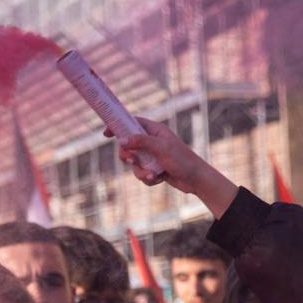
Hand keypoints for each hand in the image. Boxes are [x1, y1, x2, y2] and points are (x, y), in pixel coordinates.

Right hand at [112, 119, 236, 216]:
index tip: (106, 133)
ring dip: (141, 171)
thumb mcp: (160, 148)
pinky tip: (159, 179)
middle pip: (128, 146)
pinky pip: (142, 173)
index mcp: (155, 131)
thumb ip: (140, 141)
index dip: (118, 126)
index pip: (132, 123)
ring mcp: (152, 156)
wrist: (196, 179)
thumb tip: (121, 139)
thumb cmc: (182, 159)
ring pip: (134, 163)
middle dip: (127, 156)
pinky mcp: (154, 169)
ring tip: (153, 175)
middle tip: (132, 161)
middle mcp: (152, 142)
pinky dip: (148, 178)